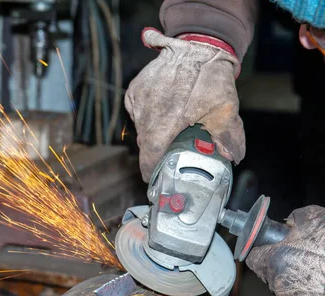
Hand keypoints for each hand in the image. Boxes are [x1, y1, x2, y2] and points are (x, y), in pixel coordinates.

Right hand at [125, 28, 244, 181]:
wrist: (198, 45)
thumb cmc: (211, 76)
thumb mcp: (225, 109)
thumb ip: (228, 137)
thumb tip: (233, 157)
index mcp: (164, 121)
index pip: (150, 155)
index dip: (151, 169)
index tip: (153, 177)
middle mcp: (146, 111)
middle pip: (146, 142)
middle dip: (157, 149)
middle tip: (171, 150)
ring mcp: (138, 99)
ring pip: (141, 127)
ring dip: (153, 130)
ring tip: (172, 123)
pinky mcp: (134, 89)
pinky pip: (137, 111)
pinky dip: (148, 114)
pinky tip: (165, 107)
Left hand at [247, 206, 324, 295]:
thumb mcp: (316, 220)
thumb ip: (295, 220)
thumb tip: (287, 224)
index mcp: (277, 260)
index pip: (253, 257)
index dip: (261, 249)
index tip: (267, 247)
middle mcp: (280, 285)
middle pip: (268, 272)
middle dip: (279, 263)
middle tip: (300, 257)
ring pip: (282, 288)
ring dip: (293, 280)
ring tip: (314, 270)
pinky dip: (305, 294)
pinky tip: (319, 284)